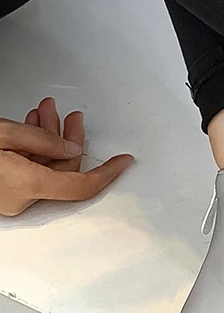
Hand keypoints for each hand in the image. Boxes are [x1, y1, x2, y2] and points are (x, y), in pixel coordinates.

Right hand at [0, 97, 133, 216]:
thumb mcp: (4, 134)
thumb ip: (44, 140)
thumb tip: (71, 147)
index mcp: (27, 185)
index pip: (84, 185)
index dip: (108, 172)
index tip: (123, 161)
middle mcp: (20, 198)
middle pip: (63, 169)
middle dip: (67, 137)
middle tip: (73, 118)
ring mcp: (10, 198)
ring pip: (45, 167)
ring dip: (48, 138)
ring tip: (48, 113)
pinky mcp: (3, 192)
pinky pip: (29, 171)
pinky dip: (33, 149)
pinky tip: (34, 129)